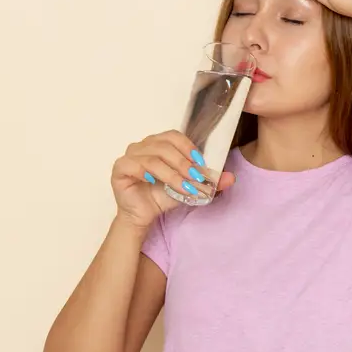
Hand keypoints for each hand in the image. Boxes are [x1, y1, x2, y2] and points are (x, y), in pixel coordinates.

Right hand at [110, 131, 235, 228]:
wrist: (144, 215)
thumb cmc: (162, 196)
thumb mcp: (190, 188)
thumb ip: (209, 182)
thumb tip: (231, 178)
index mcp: (158, 143)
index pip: (174, 136)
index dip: (188, 147)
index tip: (201, 163)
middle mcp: (143, 146)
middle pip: (164, 146)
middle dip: (183, 163)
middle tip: (195, 178)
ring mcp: (129, 156)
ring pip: (152, 157)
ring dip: (171, 173)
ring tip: (182, 186)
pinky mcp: (120, 169)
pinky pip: (133, 165)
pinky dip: (146, 172)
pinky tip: (155, 182)